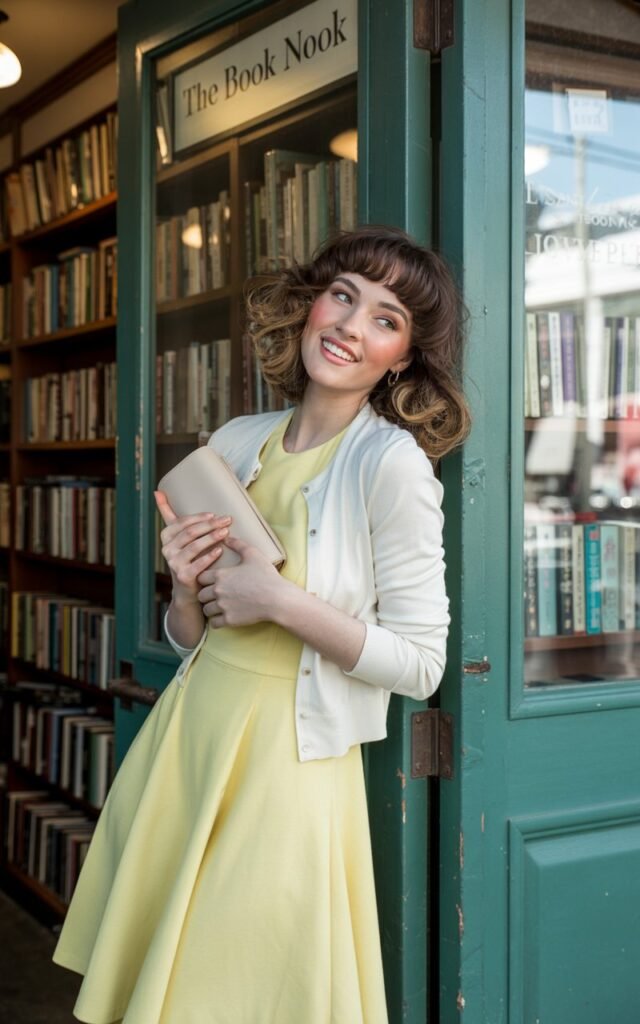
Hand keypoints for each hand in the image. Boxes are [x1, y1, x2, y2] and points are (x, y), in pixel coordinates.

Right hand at [154, 490, 231, 604]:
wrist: (188, 589)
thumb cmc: (187, 556)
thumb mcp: (177, 534)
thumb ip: (167, 513)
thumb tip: (157, 491)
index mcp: (166, 536)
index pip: (182, 522)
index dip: (199, 517)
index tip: (214, 514)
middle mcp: (166, 550)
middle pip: (190, 533)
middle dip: (210, 525)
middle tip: (227, 520)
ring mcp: (174, 564)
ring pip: (194, 546)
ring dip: (211, 538)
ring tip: (225, 532)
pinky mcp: (183, 576)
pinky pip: (198, 564)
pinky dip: (209, 556)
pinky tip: (220, 550)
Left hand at [197, 535, 282, 627]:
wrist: (277, 598)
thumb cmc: (266, 575)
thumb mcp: (253, 555)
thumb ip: (238, 544)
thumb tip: (226, 537)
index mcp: (220, 575)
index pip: (200, 577)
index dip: (205, 579)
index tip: (212, 581)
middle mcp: (218, 591)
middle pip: (200, 594)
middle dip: (206, 595)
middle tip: (214, 595)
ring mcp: (222, 606)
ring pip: (205, 609)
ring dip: (210, 608)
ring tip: (218, 607)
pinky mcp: (229, 620)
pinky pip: (214, 623)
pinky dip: (217, 621)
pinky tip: (223, 617)